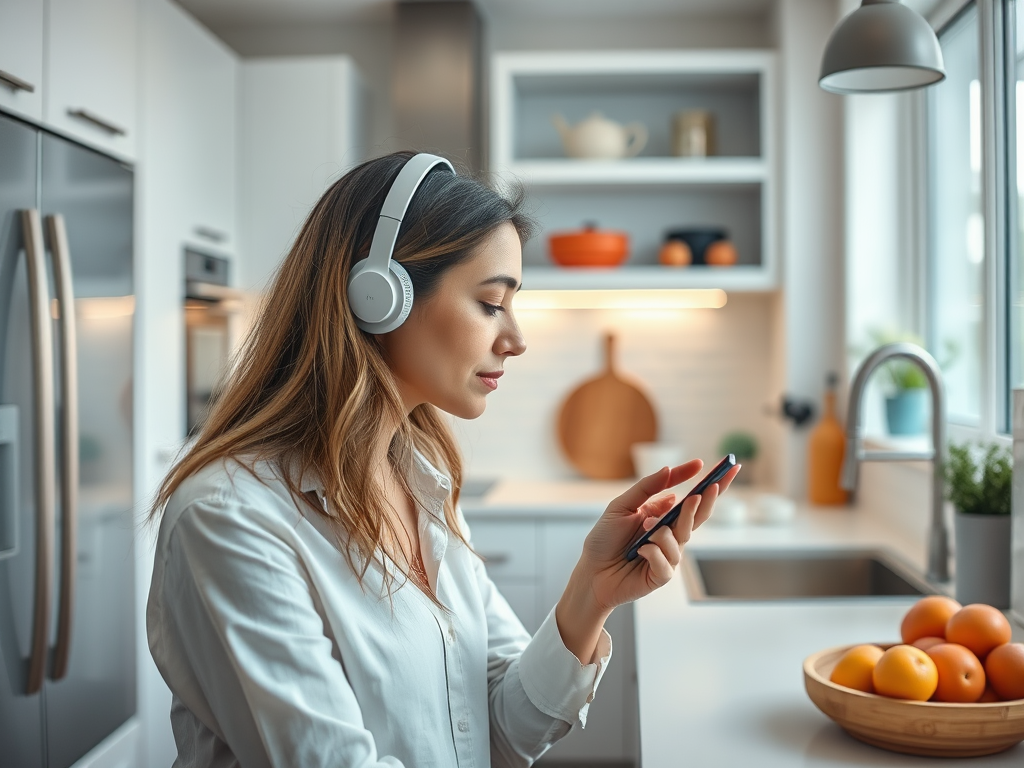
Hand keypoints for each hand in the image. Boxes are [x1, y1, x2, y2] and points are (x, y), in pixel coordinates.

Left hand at [581, 460, 740, 611]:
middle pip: (697, 518)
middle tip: (710, 487)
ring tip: (644, 527)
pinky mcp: (661, 575)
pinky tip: (639, 551)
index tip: (724, 466)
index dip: (709, 485)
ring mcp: (669, 556)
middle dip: (706, 501)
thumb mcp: (621, 506)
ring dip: (662, 531)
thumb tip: (669, 471)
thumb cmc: (605, 539)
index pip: (693, 501)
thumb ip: (646, 488)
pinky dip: (652, 552)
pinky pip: (666, 561)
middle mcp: (671, 536)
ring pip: (680, 538)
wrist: (591, 571)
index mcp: (664, 518)